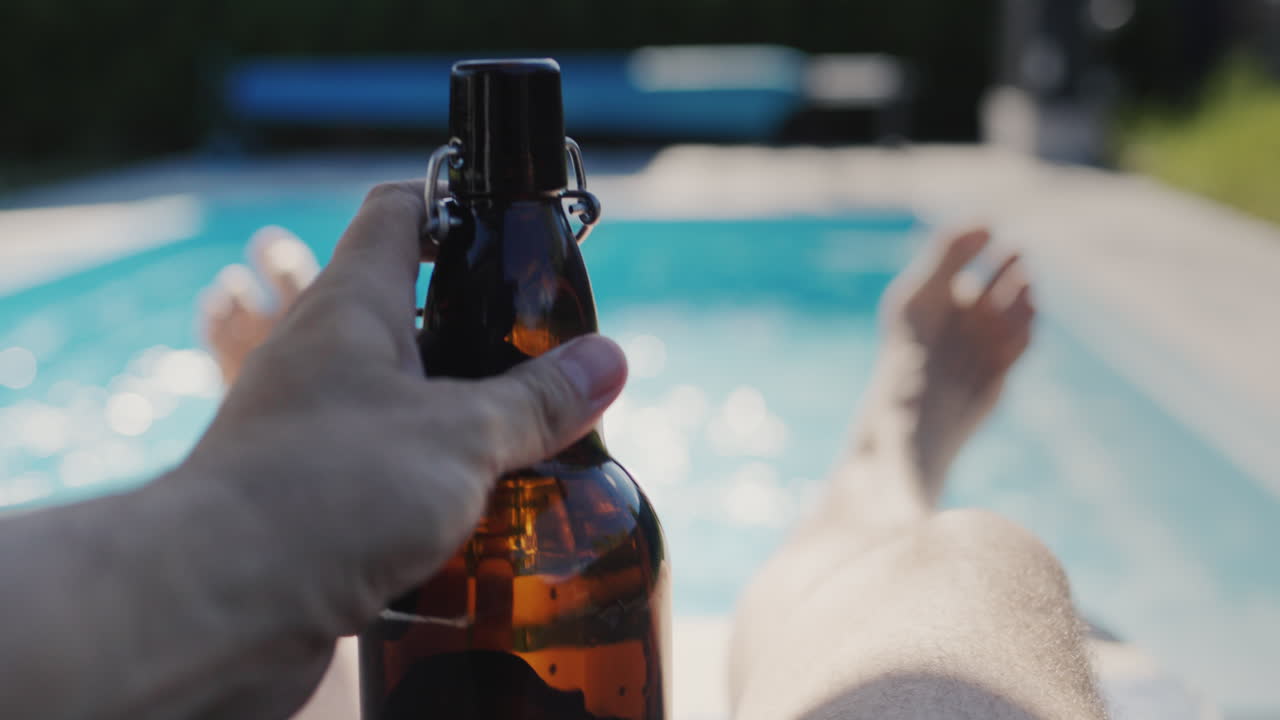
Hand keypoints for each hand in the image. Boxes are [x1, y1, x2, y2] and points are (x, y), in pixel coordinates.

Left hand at [170, 181, 627, 715]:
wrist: (217, 603)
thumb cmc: (332, 489)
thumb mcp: (462, 436)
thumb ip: (538, 399)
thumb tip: (609, 362)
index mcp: (353, 306)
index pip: (399, 213)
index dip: (456, 206)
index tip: (511, 231)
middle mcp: (321, 355)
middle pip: (407, 313)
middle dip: (478, 332)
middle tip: (547, 358)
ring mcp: (308, 427)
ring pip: (398, 399)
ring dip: (457, 417)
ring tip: (528, 442)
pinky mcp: (307, 496)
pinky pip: (379, 469)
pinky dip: (427, 482)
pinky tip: (475, 512)